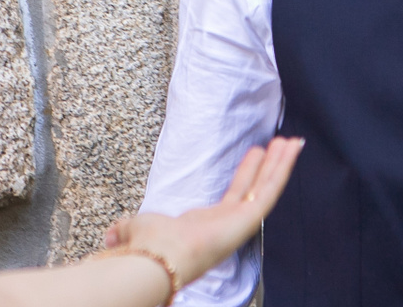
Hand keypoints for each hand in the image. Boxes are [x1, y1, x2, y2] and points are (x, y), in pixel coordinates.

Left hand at [100, 137, 303, 286]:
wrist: (155, 261)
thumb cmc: (147, 250)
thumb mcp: (136, 230)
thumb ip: (127, 228)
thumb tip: (111, 234)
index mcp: (205, 227)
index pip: (233, 198)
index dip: (245, 177)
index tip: (254, 158)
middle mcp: (226, 227)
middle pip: (254, 191)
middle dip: (268, 168)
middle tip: (281, 146)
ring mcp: (239, 225)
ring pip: (266, 190)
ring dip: (279, 165)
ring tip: (292, 143)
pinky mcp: (247, 221)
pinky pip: (269, 191)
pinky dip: (280, 169)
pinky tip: (289, 150)